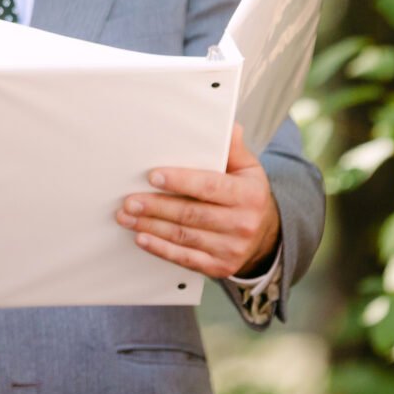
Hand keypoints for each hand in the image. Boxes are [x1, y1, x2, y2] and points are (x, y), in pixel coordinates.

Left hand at [117, 123, 280, 278]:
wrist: (265, 236)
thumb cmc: (249, 197)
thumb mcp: (249, 169)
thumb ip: (234, 149)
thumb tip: (228, 126)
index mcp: (248, 195)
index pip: (210, 186)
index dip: (180, 181)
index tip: (154, 176)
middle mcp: (242, 223)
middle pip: (191, 214)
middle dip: (156, 207)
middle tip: (130, 201)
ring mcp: (231, 248)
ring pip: (184, 236)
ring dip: (151, 226)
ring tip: (128, 217)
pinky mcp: (219, 267)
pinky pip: (185, 258)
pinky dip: (161, 249)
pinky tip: (143, 238)